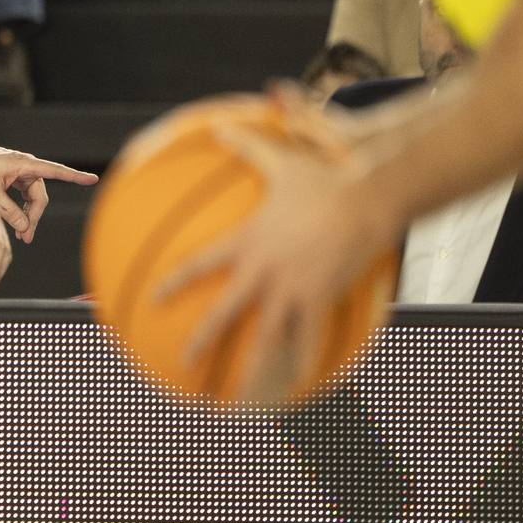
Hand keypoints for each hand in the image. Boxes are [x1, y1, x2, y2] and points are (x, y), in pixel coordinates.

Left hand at [0, 143, 95, 239]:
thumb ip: (8, 210)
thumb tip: (25, 228)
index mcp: (24, 165)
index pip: (55, 171)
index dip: (74, 177)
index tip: (93, 179)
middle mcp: (28, 168)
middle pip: (40, 197)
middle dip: (34, 218)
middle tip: (25, 239)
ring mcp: (23, 173)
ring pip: (34, 199)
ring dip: (29, 217)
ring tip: (22, 237)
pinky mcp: (17, 178)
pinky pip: (26, 197)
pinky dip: (23, 210)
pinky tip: (19, 224)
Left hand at [154, 90, 395, 404]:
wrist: (367, 199)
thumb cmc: (326, 179)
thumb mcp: (282, 161)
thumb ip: (247, 145)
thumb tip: (219, 123)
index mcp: (245, 243)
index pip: (198, 266)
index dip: (174, 284)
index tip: (154, 300)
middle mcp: (262, 272)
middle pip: (224, 312)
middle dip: (202, 339)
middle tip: (184, 362)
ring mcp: (291, 289)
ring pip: (265, 337)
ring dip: (251, 370)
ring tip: (238, 398)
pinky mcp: (320, 299)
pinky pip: (310, 338)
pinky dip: (304, 363)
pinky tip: (301, 387)